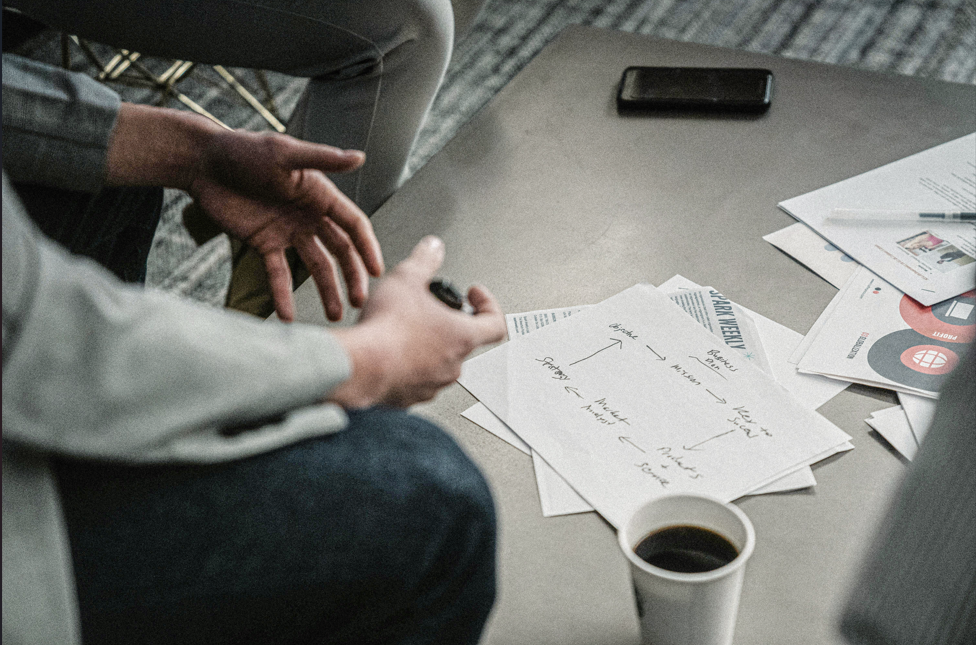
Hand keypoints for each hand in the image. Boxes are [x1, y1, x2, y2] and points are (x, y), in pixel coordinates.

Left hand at [187, 129, 382, 321]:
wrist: (202, 163)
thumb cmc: (243, 150)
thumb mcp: (284, 153)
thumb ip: (322, 159)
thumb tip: (360, 157)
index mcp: (320, 195)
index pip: (353, 225)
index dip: (367, 248)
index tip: (377, 272)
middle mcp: (309, 216)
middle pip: (340, 251)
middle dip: (351, 276)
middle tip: (358, 302)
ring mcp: (287, 232)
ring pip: (315, 266)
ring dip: (327, 291)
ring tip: (334, 316)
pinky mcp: (263, 244)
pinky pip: (277, 274)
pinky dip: (282, 295)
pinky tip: (287, 317)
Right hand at [329, 236, 505, 408]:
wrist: (359, 366)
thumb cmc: (387, 330)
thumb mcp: (406, 279)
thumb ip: (424, 260)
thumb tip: (433, 248)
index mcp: (462, 336)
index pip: (495, 323)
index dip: (488, 306)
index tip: (474, 296)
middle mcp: (453, 364)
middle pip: (463, 341)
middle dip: (447, 324)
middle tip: (429, 311)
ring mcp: (432, 384)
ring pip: (438, 363)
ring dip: (427, 346)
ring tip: (405, 331)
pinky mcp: (410, 397)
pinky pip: (416, 381)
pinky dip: (407, 367)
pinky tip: (389, 353)